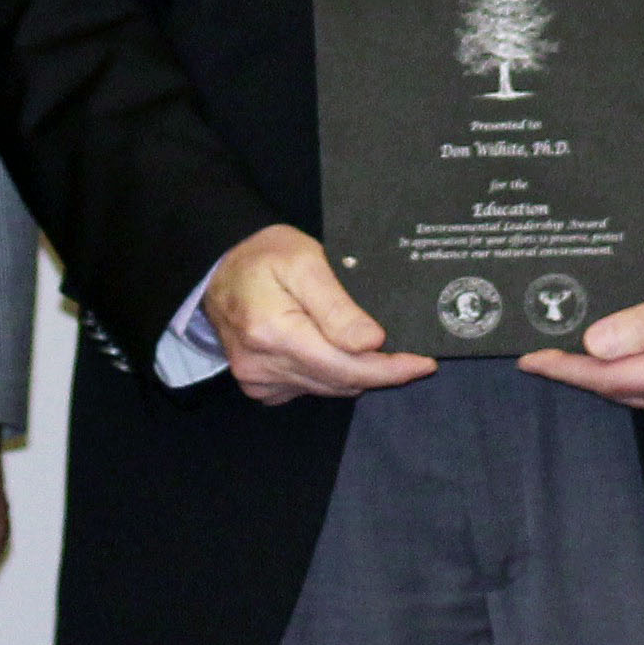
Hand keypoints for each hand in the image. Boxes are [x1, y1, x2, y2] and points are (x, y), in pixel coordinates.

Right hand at [203, 224, 436, 403]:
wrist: (218, 266)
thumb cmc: (263, 256)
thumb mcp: (304, 261)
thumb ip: (337, 306)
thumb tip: (372, 343)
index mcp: (274, 334)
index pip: (346, 368)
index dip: (390, 370)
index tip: (425, 362)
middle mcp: (263, 367)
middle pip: (340, 382)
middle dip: (380, 371)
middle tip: (412, 353)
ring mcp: (258, 381)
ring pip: (327, 388)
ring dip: (357, 373)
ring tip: (381, 350)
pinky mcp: (258, 386)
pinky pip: (308, 388)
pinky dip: (330, 375)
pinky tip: (340, 352)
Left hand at [517, 258, 643, 426]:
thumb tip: (594, 344)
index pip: (609, 377)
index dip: (567, 369)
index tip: (532, 359)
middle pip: (618, 391)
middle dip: (578, 373)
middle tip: (542, 352)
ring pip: (636, 395)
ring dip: (603, 377)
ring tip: (569, 355)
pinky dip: (630, 380)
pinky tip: (616, 362)